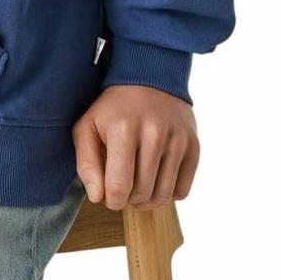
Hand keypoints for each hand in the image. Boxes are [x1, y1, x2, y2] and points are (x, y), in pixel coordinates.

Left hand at [72, 85, 199, 210]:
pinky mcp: (193, 145)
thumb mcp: (87, 127)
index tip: (109, 197)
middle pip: (143, 193)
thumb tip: (97, 197)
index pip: (119, 186)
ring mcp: (177, 140)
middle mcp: (154, 133)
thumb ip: (86, 163)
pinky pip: (183, 190)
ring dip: (148, 201)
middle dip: (129, 200)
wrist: (149, 78)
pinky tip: (157, 181)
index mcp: (123, 130)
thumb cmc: (113, 109)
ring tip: (138, 190)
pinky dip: (169, 194)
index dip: (112, 201)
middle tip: (123, 190)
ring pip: (164, 195)